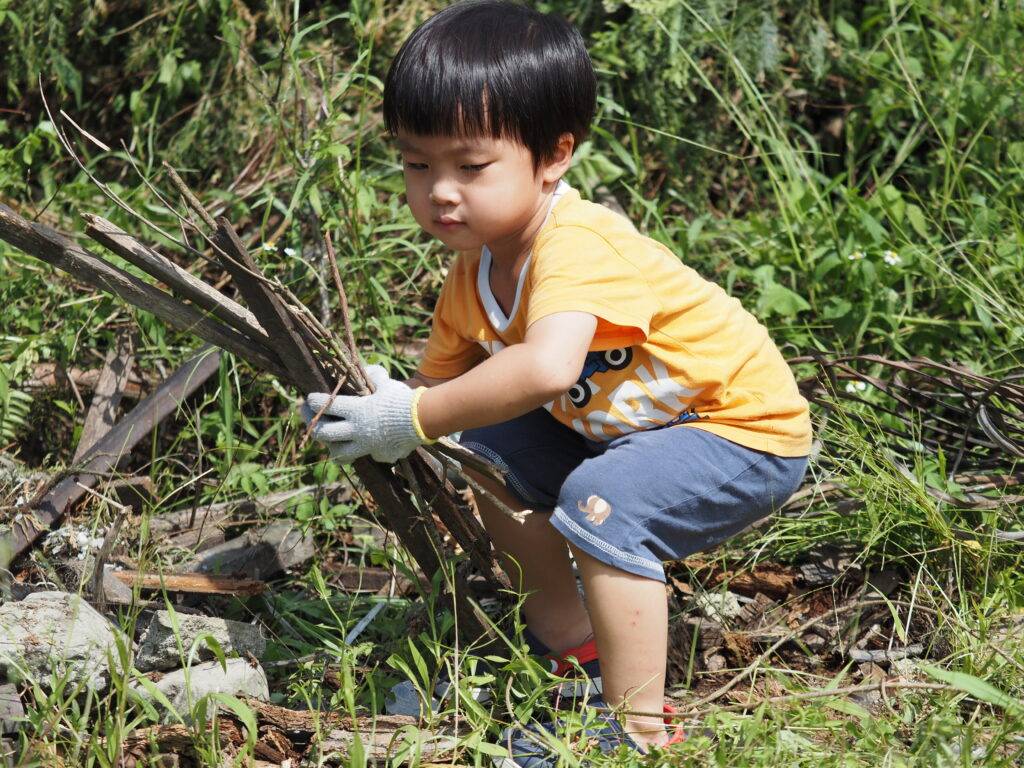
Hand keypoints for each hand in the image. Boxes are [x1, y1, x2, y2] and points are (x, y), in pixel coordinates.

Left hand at [301, 365, 423, 463]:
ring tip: (331, 441)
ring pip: (339, 453)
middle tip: (308, 417)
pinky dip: (366, 450)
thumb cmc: (403, 398)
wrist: (424, 419)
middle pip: (323, 434)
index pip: (325, 406)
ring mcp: (367, 446)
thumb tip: (366, 369)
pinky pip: (368, 456)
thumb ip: (373, 375)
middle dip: (311, 424)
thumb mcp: (387, 383)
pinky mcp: (380, 455)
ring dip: (333, 446)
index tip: (309, 398)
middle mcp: (357, 431)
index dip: (313, 401)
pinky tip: (368, 445)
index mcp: (356, 411)